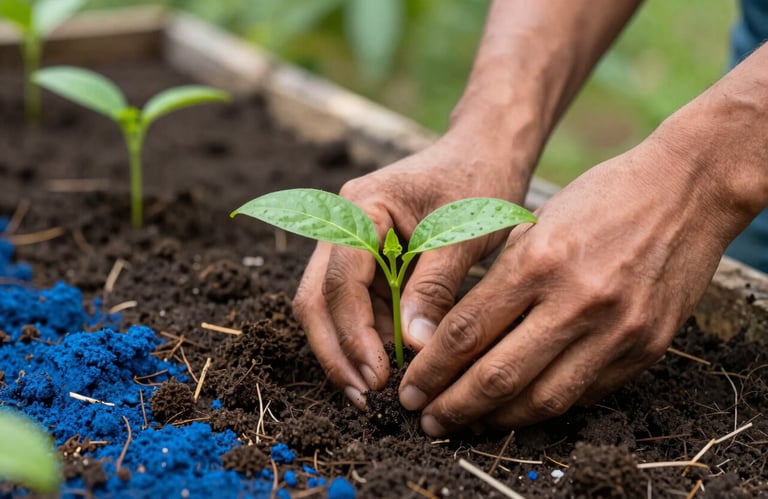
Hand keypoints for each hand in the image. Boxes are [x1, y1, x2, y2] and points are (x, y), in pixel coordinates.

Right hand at [293, 131, 531, 405]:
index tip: (377, 378)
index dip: (353, 335)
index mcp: (362, 207)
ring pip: (329, 305)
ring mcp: (350, 240)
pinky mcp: (365, 257)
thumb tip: (413, 349)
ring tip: (376, 389)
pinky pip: (354, 302)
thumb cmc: (479, 182)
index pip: (341, 281)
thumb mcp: (463, 235)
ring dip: (348, 347)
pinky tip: (388, 362)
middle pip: (318, 297)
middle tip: (364, 396)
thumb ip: (435, 288)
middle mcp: (343, 222)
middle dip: (336, 351)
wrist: (486, 150)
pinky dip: (367, 334)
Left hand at [398, 136, 732, 434]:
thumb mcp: (536, 225)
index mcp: (538, 261)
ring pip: (542, 399)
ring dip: (495, 420)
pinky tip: (519, 408)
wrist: (686, 192)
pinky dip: (545, 407)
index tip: (410, 389)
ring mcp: (616, 330)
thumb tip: (453, 339)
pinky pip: (585, 394)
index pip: (466, 332)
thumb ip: (499, 283)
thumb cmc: (601, 199)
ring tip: (467, 423)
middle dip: (452, 406)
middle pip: (497, 376)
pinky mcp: (646, 348)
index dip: (430, 370)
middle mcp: (576, 301)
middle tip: (425, 419)